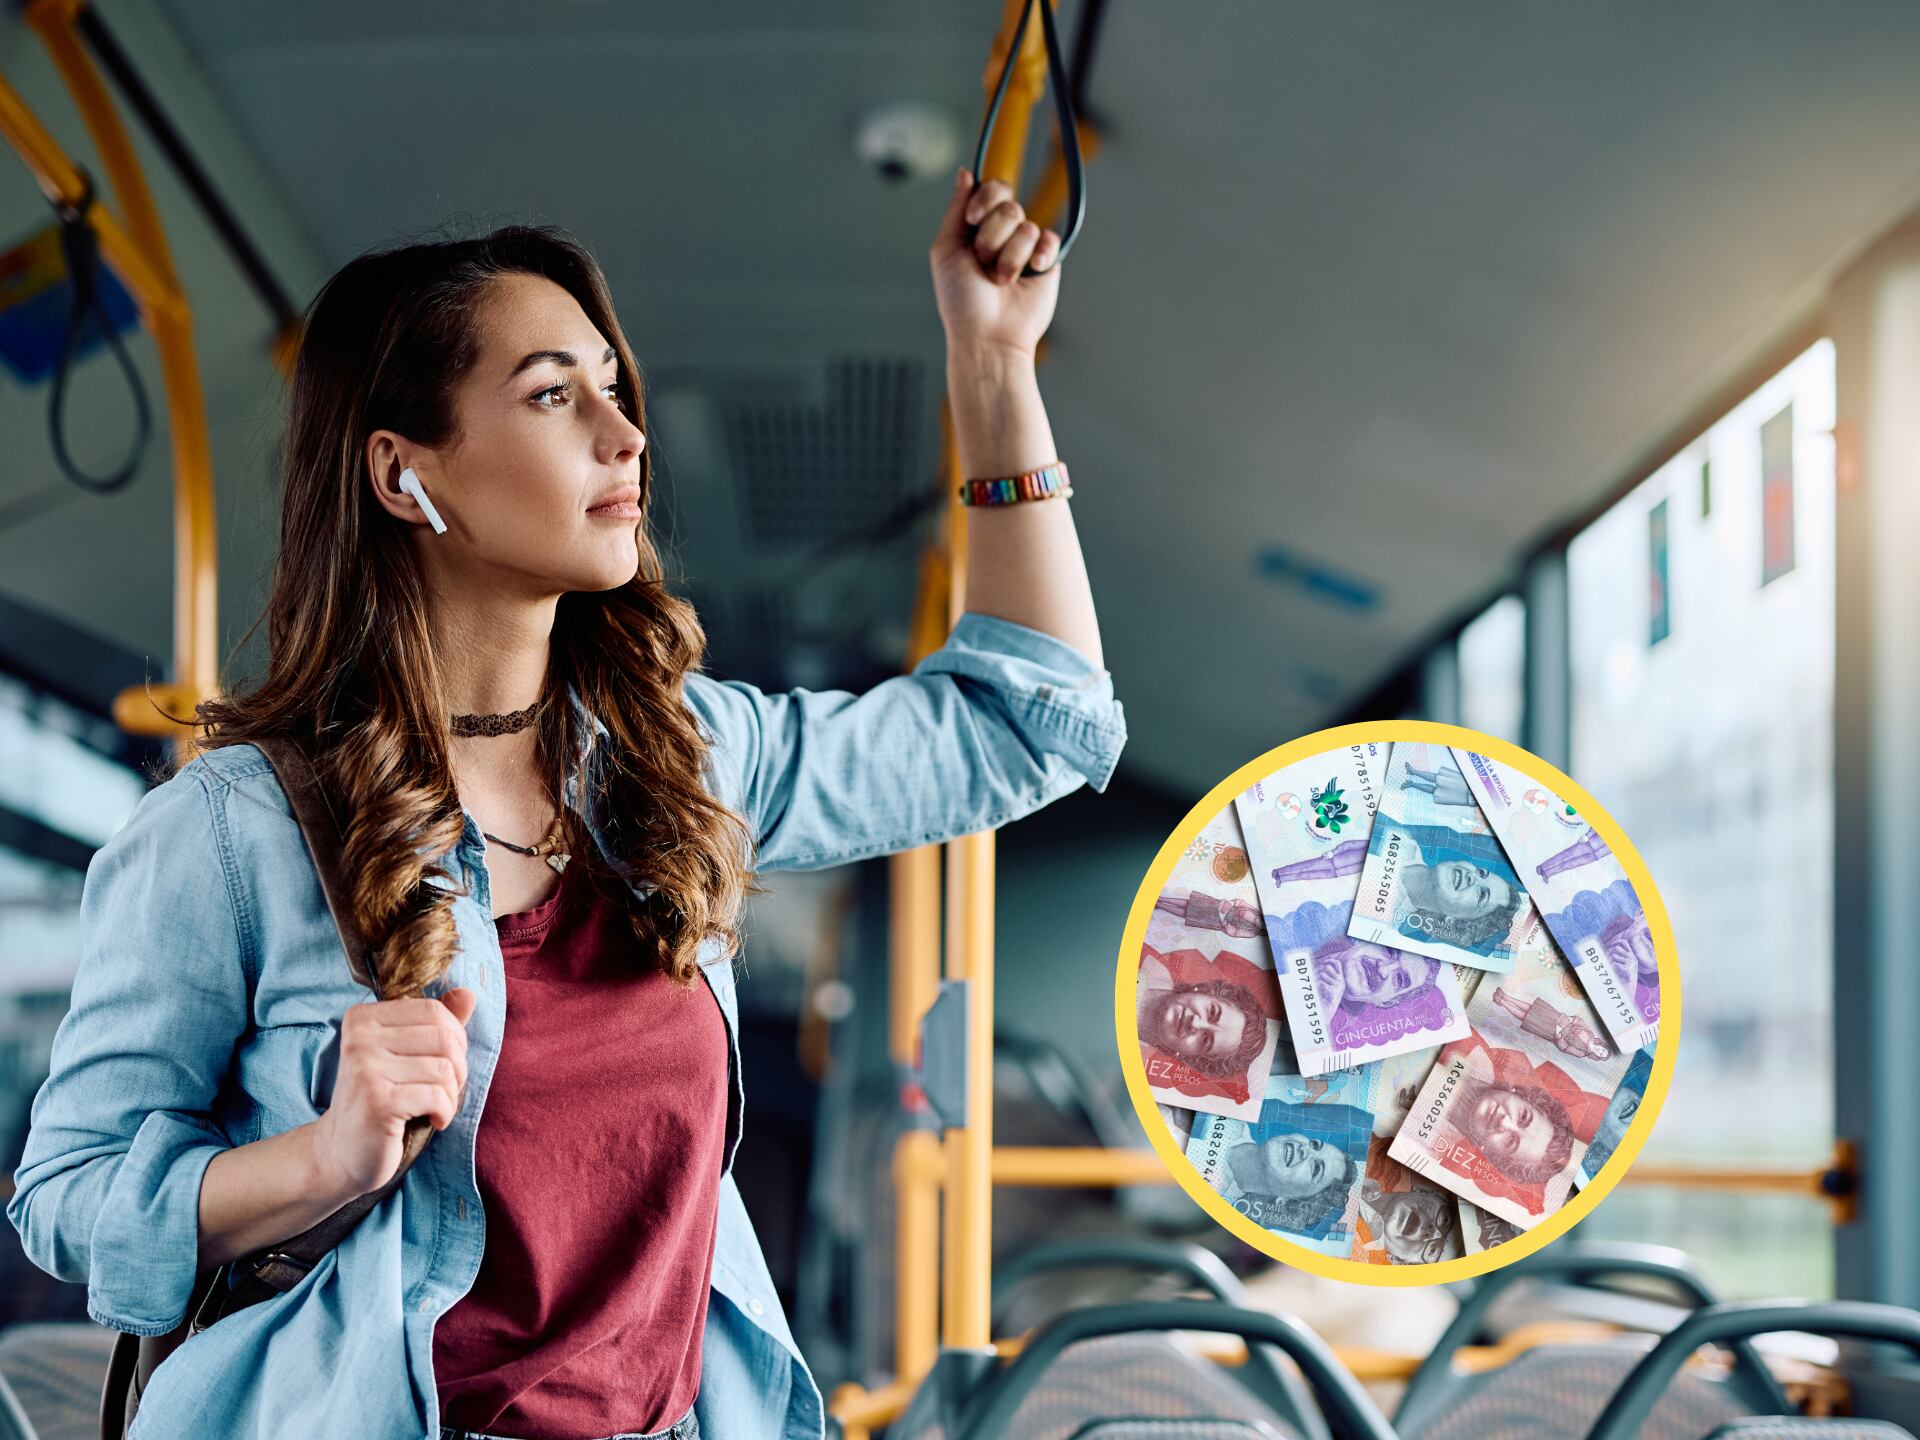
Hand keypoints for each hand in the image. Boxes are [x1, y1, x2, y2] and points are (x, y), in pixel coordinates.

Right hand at [311, 987, 475, 1199]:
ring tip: (436, 1107)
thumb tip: (468, 994)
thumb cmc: (380, 1100)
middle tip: (443, 1090)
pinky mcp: (377, 1101)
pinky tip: (434, 1121)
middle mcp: (360, 1038)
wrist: (341, 1153)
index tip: (444, 1065)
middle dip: (457, 1068)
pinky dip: (446, 1111)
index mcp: (363, 1018)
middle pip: (443, 1038)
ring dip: (452, 1094)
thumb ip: (435, 1024)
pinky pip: (438, 1095)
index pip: (433, 1010)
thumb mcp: (405, 1056)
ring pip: (444, 1068)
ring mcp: (365, 1069)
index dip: (454, 1038)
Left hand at [930, 167, 1061, 360]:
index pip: (990, 189)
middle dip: (992, 234)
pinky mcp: (1046, 262)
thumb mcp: (945, 250)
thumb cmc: (961, 301)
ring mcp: (1025, 247)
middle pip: (1008, 203)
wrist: (988, 336)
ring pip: (1026, 225)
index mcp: (976, 228)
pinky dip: (1038, 255)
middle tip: (983, 261)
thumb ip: (956, 210)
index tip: (974, 219)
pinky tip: (1029, 274)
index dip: (985, 198)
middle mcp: (1001, 234)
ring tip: (1001, 280)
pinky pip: (1049, 238)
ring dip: (1008, 256)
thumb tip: (966, 173)